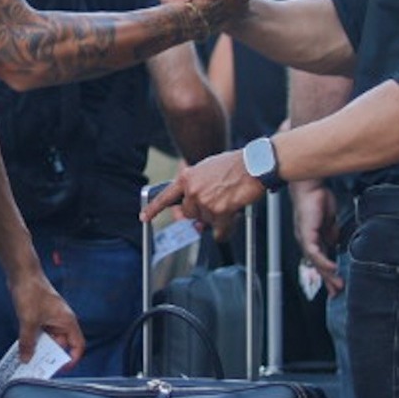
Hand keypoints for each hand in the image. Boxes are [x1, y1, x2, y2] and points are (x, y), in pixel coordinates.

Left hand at [8, 268, 84, 366]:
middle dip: (50, 354)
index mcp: (67, 321)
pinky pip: (41, 332)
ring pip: (49, 338)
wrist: (23, 273)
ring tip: (29, 356)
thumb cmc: (32, 292)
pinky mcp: (42, 315)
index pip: (77, 345)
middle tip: (38, 364)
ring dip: (40, 347)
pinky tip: (24, 344)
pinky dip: (34, 339)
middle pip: (61, 344)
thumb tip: (26, 358)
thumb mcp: (29, 321)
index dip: (72, 359)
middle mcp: (62, 321)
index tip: (61, 368)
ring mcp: (52, 317)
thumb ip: (28, 342)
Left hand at [141, 148, 260, 240]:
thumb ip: (197, 189)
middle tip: (218, 203)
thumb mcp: (207, 170)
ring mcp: (204, 201)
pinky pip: (219, 232)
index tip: (144, 217)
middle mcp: (192, 190)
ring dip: (218, 219)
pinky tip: (233, 218)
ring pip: (206, 223)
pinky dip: (226, 231)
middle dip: (201, 213)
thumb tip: (197, 217)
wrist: (254, 165)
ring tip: (230, 202)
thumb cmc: (235, 166)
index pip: (166, 196)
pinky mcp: (219, 212)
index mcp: (187, 177)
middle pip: (189, 215)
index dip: (154, 208)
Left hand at [290, 180, 341, 294]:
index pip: (320, 260)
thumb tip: (334, 242)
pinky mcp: (306, 234)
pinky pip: (314, 252)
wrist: (310, 186)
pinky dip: (324, 262)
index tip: (336, 283)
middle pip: (317, 265)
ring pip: (316, 262)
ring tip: (337, 284)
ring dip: (327, 275)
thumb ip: (330, 233)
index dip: (328, 272)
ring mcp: (305, 238)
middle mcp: (307, 241)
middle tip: (337, 292)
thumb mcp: (328, 221)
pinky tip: (332, 268)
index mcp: (312, 238)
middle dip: (328, 279)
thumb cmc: (317, 199)